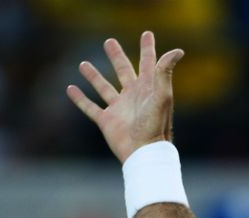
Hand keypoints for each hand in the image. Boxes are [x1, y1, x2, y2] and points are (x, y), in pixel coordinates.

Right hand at [66, 32, 184, 162]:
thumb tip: (177, 50)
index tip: (147, 34)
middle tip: (109, 41)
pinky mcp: (107, 121)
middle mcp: (133, 96)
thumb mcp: (162, 95)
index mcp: (148, 88)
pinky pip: (90, 107)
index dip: (148, 49)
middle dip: (117, 56)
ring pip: (104, 87)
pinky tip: (70, 89)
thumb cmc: (155, 124)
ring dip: (94, 76)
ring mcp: (119, 108)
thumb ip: (165, 72)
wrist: (143, 151)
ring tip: (82, 63)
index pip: (148, 63)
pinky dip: (80, 99)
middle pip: (123, 71)